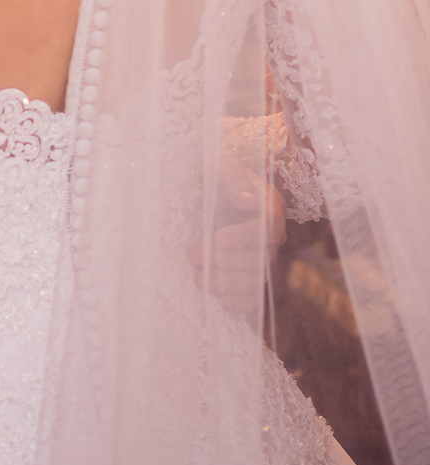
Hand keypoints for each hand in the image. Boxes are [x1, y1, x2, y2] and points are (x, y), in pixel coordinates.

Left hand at [188, 161, 286, 317]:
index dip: (244, 237)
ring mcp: (263, 259)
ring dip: (225, 283)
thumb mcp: (220, 163)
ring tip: (199, 277)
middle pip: (258, 259)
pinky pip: (253, 298)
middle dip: (224, 262)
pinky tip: (218, 296)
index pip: (267, 226)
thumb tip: (246, 202)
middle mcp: (272, 236)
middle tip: (193, 255)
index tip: (218, 239)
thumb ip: (232, 178)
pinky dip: (237, 302)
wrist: (211, 190)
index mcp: (269, 206)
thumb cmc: (214, 173)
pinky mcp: (252, 277)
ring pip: (255, 281)